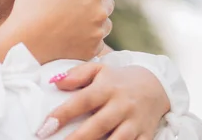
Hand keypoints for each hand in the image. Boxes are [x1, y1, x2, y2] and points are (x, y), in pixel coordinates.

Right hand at [0, 0, 118, 63]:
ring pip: (106, 21)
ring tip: (81, 16)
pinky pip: (99, 39)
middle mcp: (100, 13)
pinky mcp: (91, 51)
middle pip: (110, 0)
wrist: (24, 43)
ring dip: (99, 16)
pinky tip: (77, 33)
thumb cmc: (33, 7)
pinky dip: (92, 34)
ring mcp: (97, 34)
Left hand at [38, 63, 169, 138]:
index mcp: (107, 87)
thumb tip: (55, 82)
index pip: (82, 101)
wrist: (155, 85)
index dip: (63, 114)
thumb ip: (77, 75)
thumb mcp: (98, 69)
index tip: (46, 126)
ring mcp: (135, 122)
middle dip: (78, 138)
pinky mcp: (146, 135)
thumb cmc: (117, 79)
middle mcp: (122, 105)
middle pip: (98, 125)